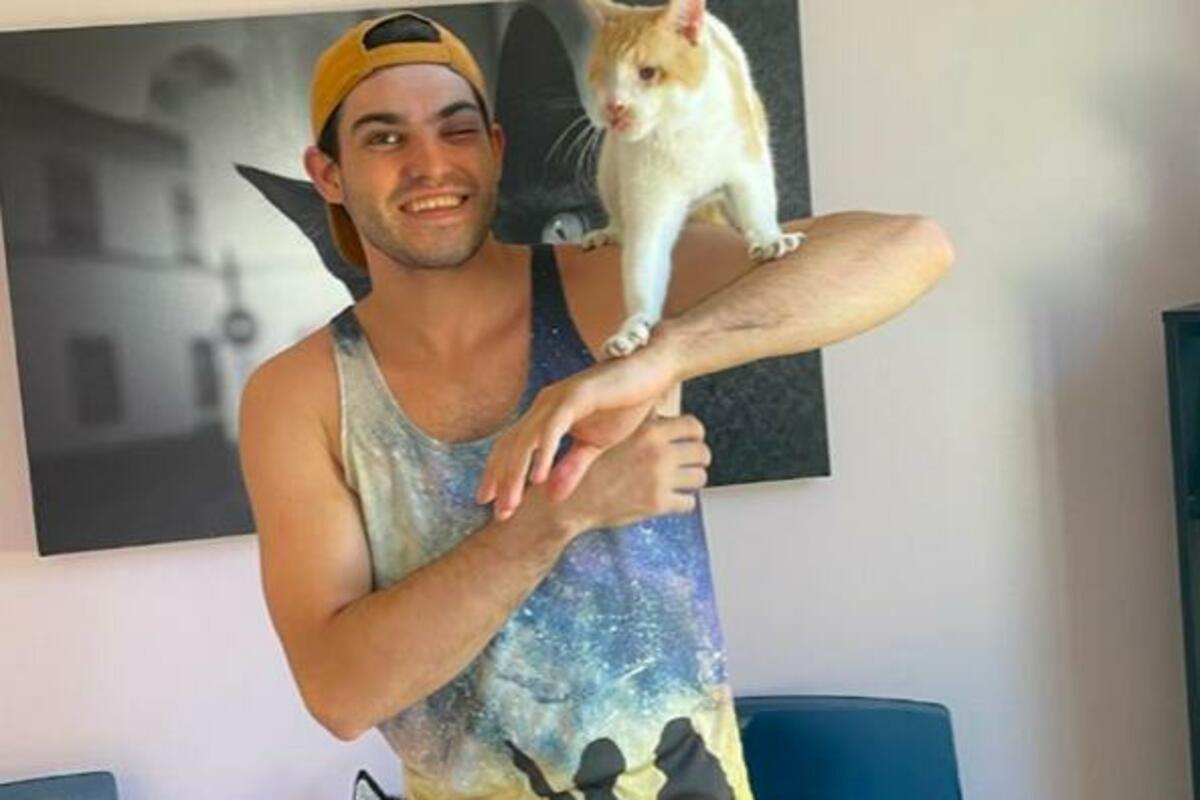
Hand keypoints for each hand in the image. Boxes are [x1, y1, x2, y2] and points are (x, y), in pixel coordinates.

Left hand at [476, 338, 679, 520]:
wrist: (650, 372)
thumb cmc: (623, 404)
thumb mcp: (594, 445)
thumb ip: (572, 468)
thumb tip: (551, 497)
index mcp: (545, 416)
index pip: (511, 446)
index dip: (498, 474)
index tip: (490, 504)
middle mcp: (544, 406)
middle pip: (511, 445)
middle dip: (501, 480)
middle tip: (499, 513)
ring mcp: (557, 398)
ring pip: (526, 440)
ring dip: (516, 474)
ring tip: (511, 503)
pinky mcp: (575, 395)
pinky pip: (552, 428)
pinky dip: (543, 453)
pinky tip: (539, 478)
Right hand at [532, 413, 710, 535]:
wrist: (572, 501)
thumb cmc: (590, 468)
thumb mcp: (614, 435)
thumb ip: (640, 423)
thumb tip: (660, 409)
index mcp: (648, 432)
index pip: (694, 426)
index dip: (695, 435)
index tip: (691, 441)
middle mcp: (657, 453)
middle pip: (702, 453)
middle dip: (697, 459)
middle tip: (688, 465)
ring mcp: (660, 479)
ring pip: (700, 477)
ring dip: (691, 481)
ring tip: (679, 483)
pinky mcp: (659, 504)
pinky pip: (689, 502)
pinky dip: (682, 503)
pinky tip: (670, 500)